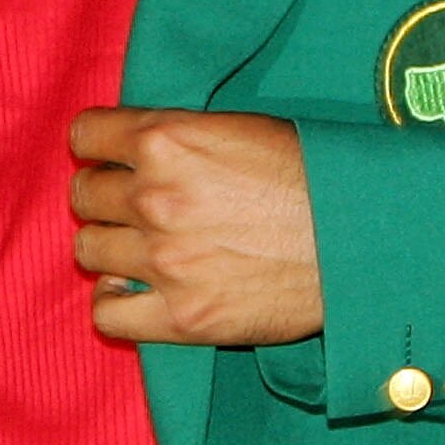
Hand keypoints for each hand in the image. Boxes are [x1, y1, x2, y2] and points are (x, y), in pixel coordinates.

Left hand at [70, 108, 322, 346]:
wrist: (362, 241)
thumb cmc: (311, 176)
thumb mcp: (239, 128)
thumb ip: (178, 138)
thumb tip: (134, 148)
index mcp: (167, 140)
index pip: (84, 136)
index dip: (97, 147)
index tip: (111, 159)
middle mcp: (155, 197)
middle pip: (83, 194)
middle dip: (104, 197)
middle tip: (133, 207)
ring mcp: (164, 260)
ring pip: (87, 250)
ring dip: (109, 247)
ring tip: (139, 249)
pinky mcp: (182, 316)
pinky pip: (107, 314)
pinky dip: (114, 304)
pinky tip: (134, 292)